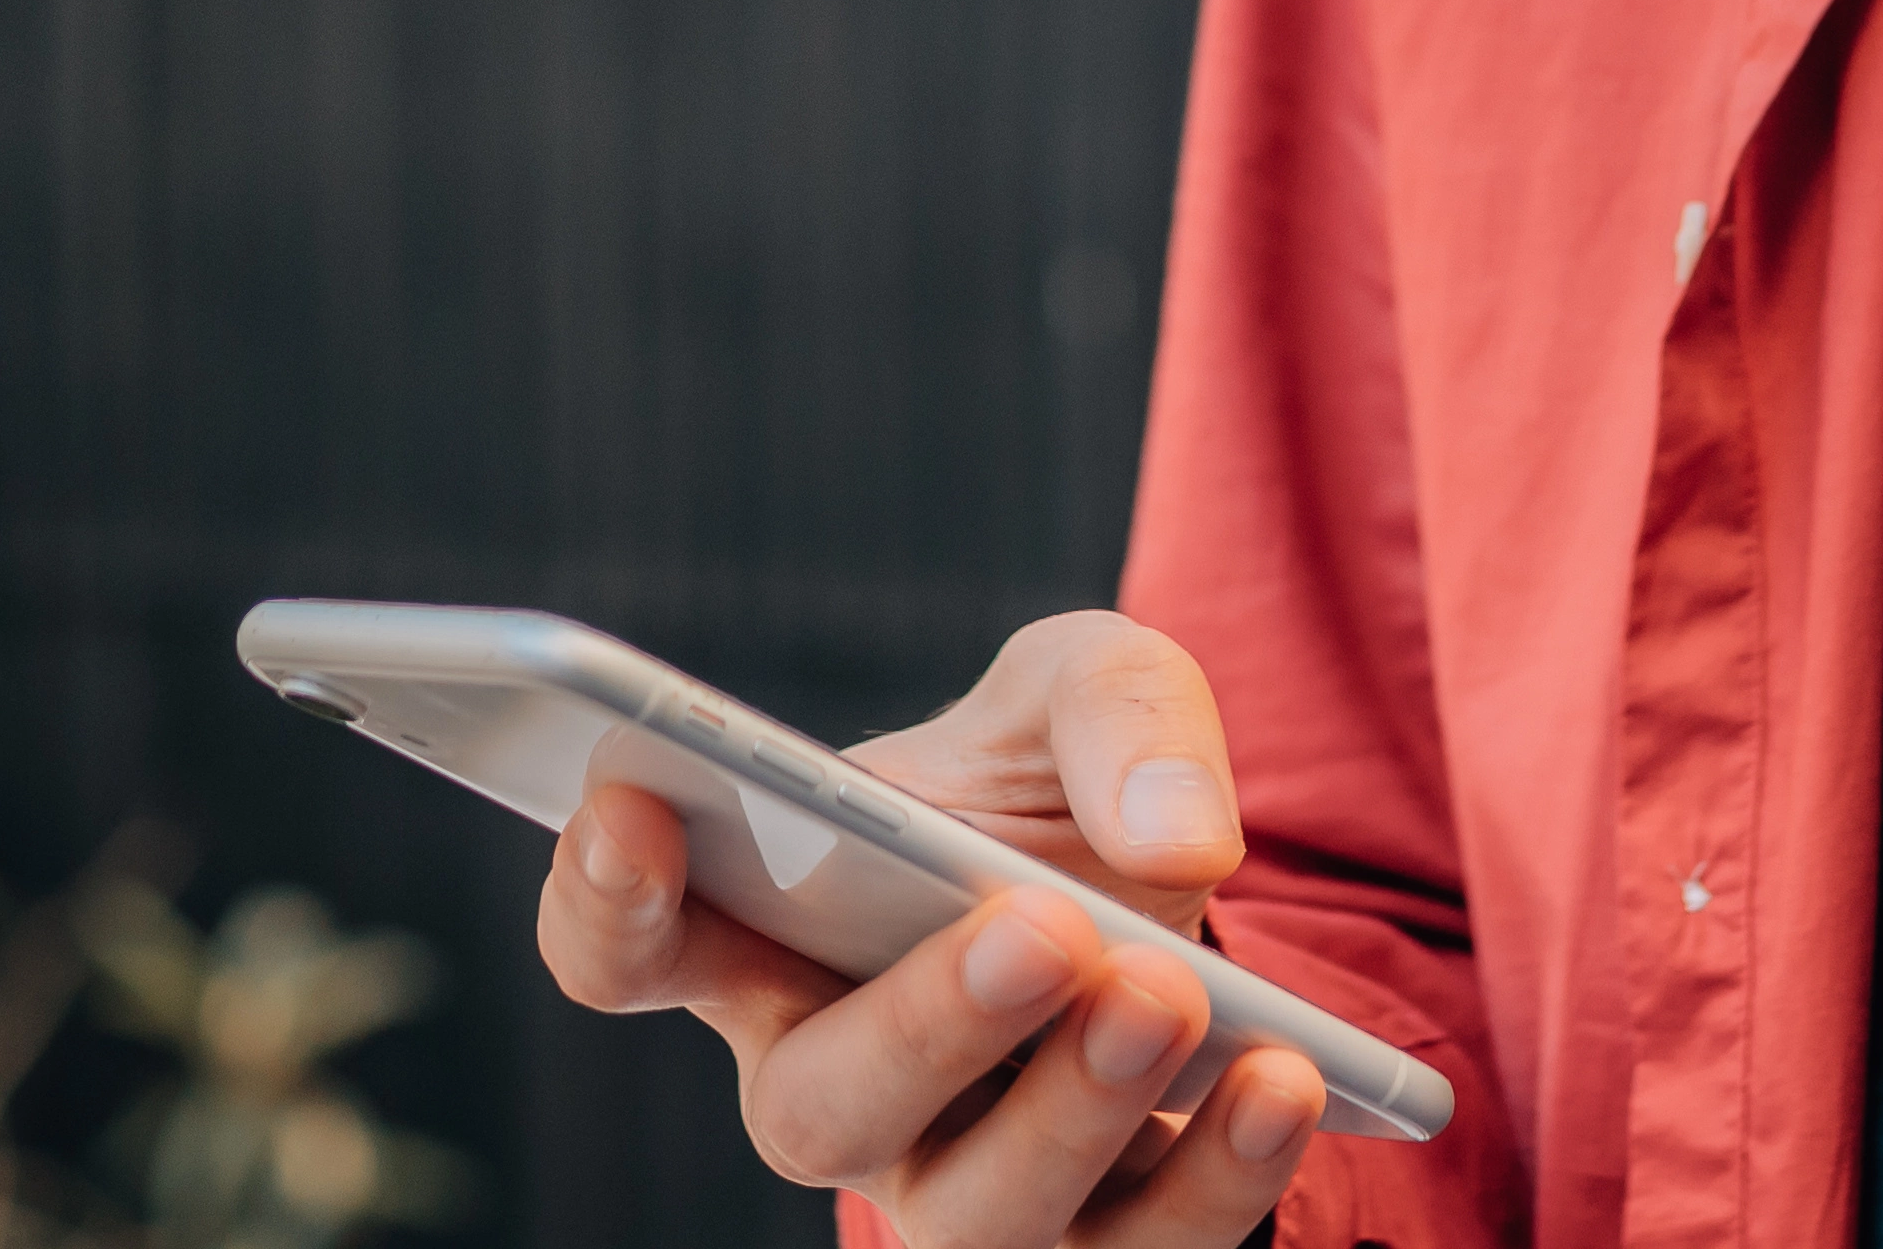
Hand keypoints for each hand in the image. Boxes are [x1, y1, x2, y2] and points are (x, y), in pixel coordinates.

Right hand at [536, 610, 1325, 1243]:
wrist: (1186, 900)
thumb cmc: (1070, 790)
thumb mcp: (1093, 687)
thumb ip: (1119, 714)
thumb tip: (1172, 840)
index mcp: (770, 935)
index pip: (624, 950)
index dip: (600, 898)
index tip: (635, 806)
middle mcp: (838, 1083)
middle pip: (812, 1110)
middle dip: (925, 1024)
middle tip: (1044, 929)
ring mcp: (958, 1186)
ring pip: (970, 1219)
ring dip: (1070, 1115)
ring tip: (1168, 994)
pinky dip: (1217, 1182)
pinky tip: (1282, 1079)